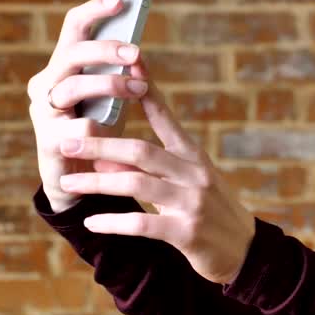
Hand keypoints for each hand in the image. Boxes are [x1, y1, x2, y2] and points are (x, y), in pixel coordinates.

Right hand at [28, 0, 151, 210]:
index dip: (94, 11)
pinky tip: (116, 133)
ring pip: (72, 88)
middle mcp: (46, 85)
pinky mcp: (49, 141)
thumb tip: (140, 50)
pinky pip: (80, 127)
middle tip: (135, 53)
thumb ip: (118, 74)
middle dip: (105, 50)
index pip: (73, 29)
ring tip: (139, 91)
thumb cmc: (99, 130)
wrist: (79, 180)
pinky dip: (103, 127)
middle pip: (71, 54)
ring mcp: (44, 113)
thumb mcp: (110, 98)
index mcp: (61, 67)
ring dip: (109, 86)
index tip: (121, 1)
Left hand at [55, 75, 256, 284]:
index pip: (165, 117)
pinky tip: (92, 222)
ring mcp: (192, 202)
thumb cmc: (211, 213)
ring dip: (97, 182)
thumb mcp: (188, 183)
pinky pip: (142, 223)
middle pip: (140, 150)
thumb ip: (150, 170)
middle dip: (99, 144)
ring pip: (136, 183)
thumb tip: (105, 160)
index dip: (146, 89)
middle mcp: (194, 173)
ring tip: (68, 183)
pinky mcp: (187, 232)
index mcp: (194, 157)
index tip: (128, 62)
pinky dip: (114, 222)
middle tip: (66, 141)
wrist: (248, 252)